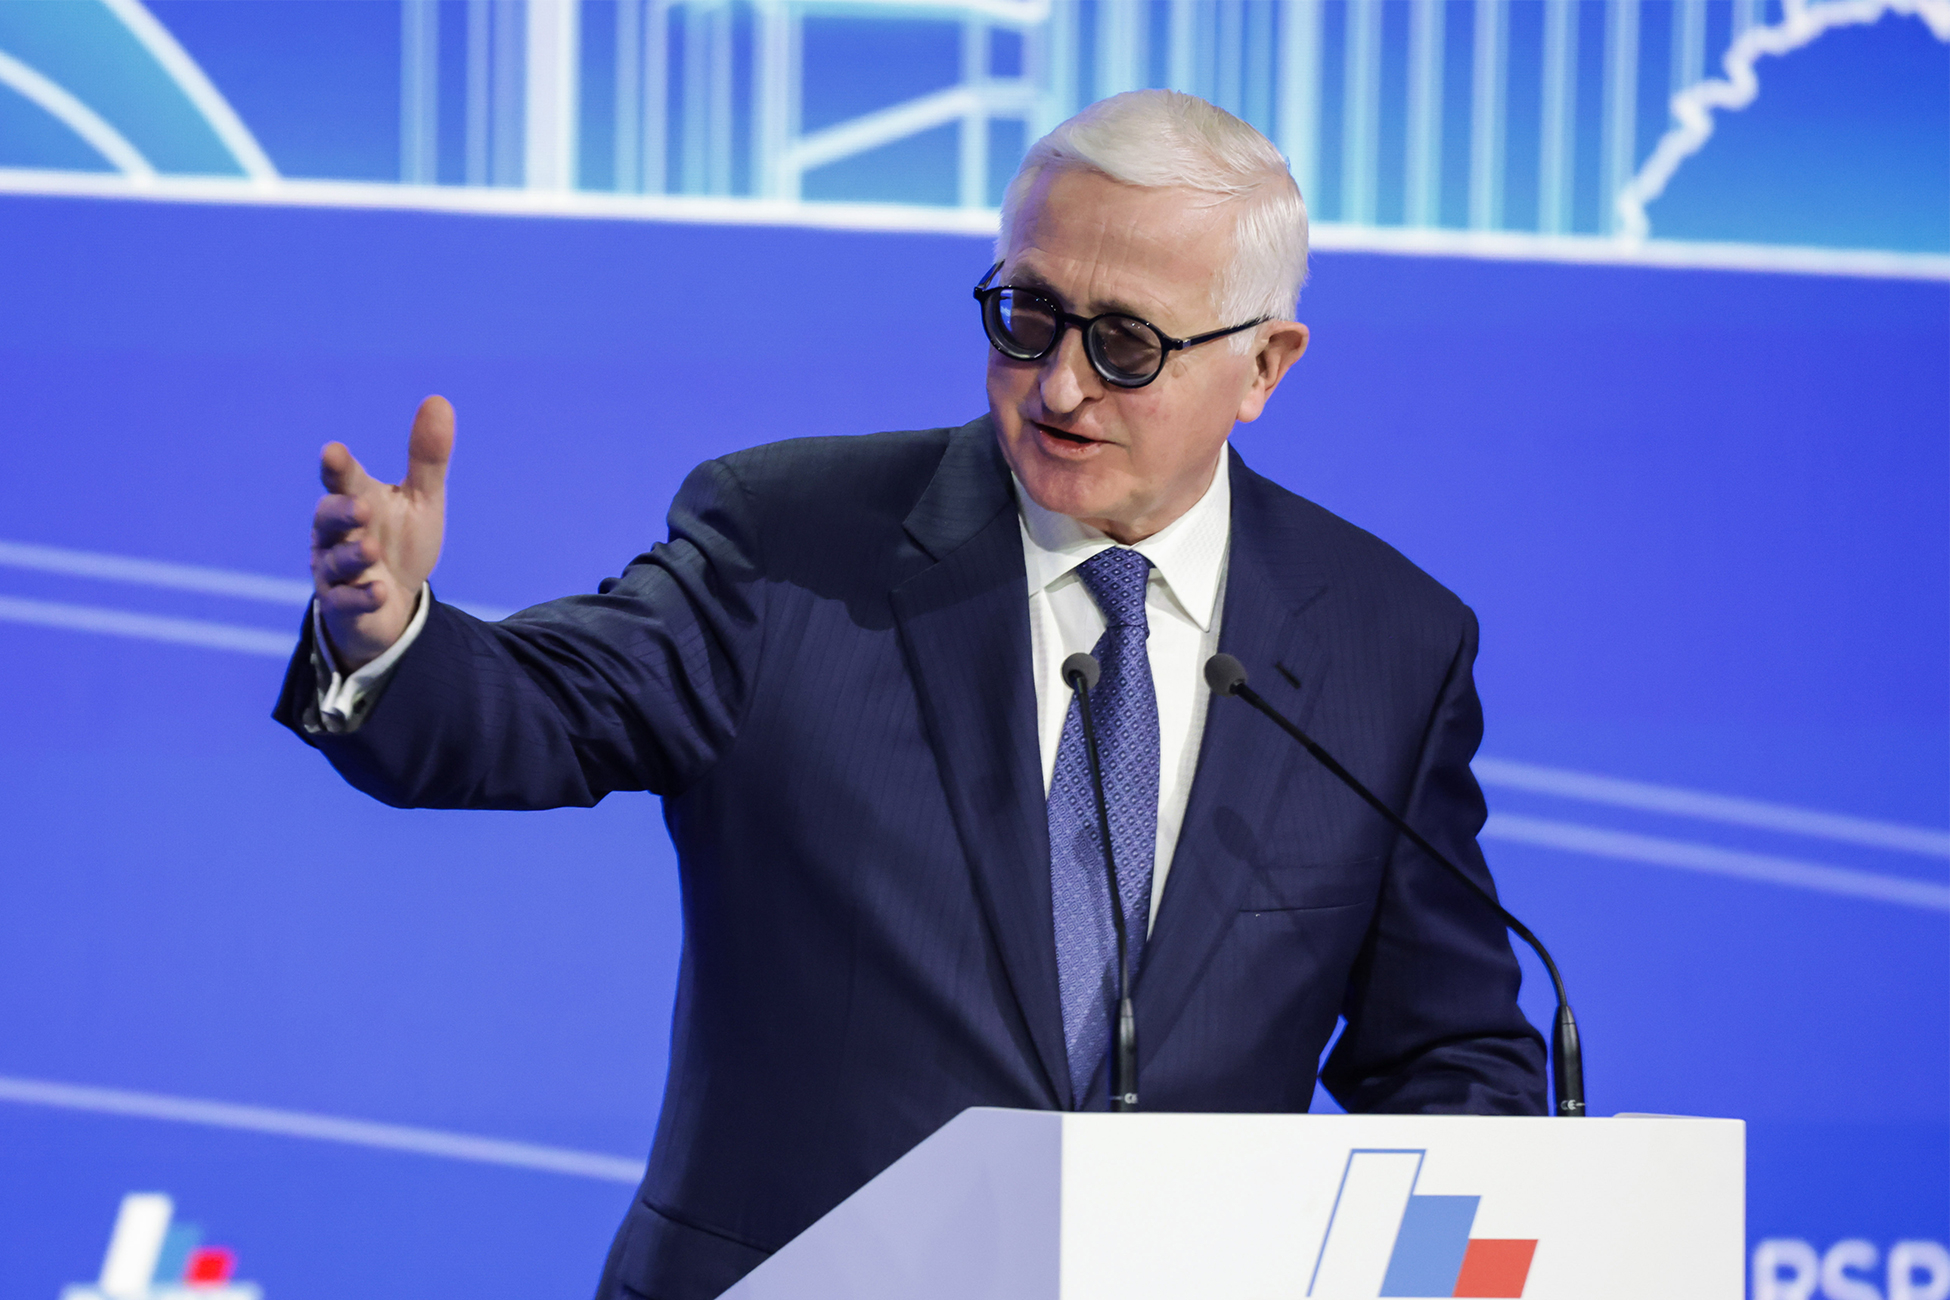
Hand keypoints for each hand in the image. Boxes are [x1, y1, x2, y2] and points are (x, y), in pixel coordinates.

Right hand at [310, 395, 452, 670]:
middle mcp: (338, 533)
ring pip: (336, 562)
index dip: (337, 467)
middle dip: (341, 512)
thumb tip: (439, 400)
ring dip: (353, 556)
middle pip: (329, 518)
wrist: (393, 605)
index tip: (333, 451)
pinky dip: (361, 596)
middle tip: (361, 507)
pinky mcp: (343, 606)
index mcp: (355, 500)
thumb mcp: (421, 501)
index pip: (343, 479)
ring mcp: (336, 572)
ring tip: (373, 549)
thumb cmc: (401, 543)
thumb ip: (427, 458)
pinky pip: (346, 602)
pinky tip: (380, 591)